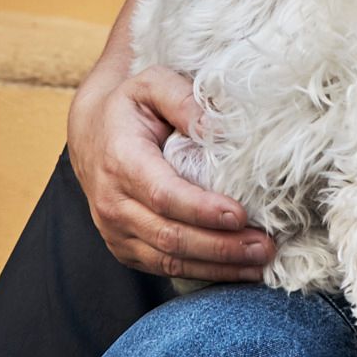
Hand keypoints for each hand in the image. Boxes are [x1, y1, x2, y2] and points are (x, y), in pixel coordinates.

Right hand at [67, 63, 273, 282]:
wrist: (92, 132)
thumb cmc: (130, 106)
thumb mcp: (154, 84)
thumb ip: (185, 101)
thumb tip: (220, 128)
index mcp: (120, 161)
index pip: (163, 195)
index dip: (201, 210)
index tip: (239, 215)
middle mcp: (113, 203)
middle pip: (170, 236)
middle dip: (220, 246)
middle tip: (264, 246)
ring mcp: (116, 231)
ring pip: (168, 260)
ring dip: (217, 266)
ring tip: (258, 264)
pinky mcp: (125, 248)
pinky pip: (164, 267)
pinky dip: (201, 272)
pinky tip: (234, 270)